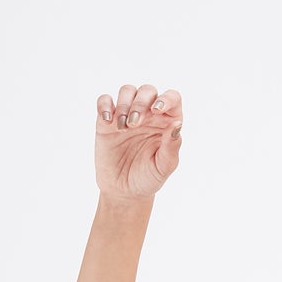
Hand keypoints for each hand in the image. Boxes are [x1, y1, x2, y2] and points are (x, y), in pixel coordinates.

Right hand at [95, 83, 182, 200]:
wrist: (124, 191)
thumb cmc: (148, 178)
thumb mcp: (163, 167)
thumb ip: (172, 146)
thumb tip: (177, 124)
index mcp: (166, 122)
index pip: (172, 98)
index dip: (167, 98)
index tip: (157, 110)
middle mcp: (148, 114)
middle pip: (147, 91)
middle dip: (140, 104)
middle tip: (134, 125)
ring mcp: (127, 114)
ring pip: (127, 91)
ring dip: (124, 105)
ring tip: (122, 128)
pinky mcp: (107, 120)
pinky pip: (105, 100)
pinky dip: (105, 105)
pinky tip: (108, 120)